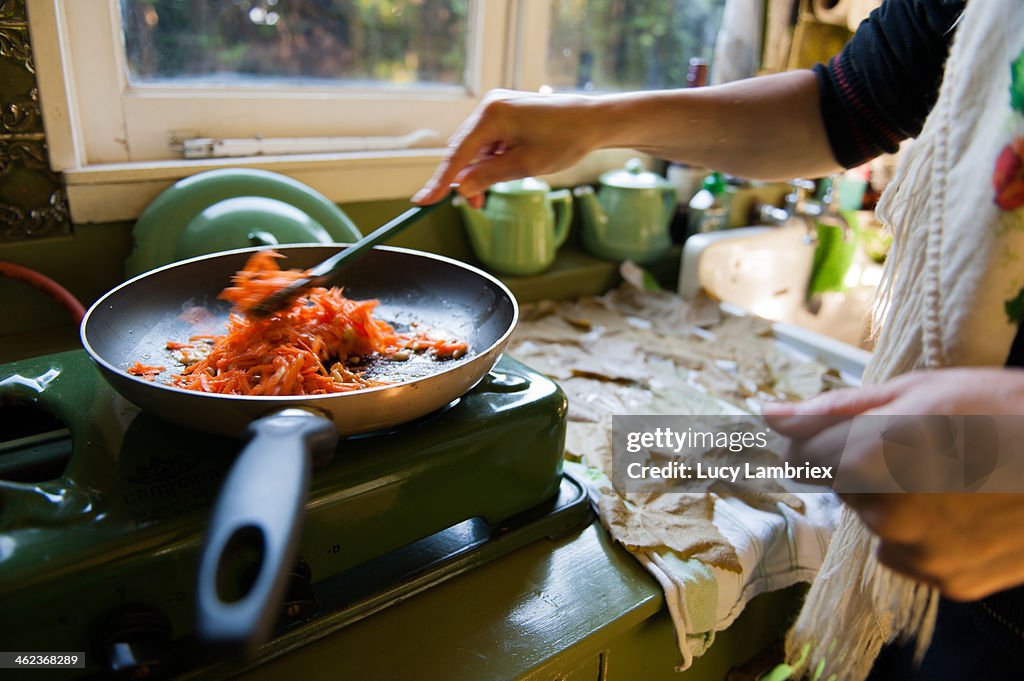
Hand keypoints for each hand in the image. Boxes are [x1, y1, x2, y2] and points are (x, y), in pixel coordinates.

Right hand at [412, 89, 601, 207]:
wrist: (594, 120)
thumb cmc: (565, 140)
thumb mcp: (525, 166)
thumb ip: (488, 177)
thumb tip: (460, 188)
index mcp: (491, 115)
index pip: (457, 155)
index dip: (439, 182)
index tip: (422, 201)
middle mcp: (489, 106)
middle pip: (463, 151)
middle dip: (467, 180)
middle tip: (477, 205)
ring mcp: (498, 107)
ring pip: (476, 149)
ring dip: (482, 171)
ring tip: (502, 185)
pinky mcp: (506, 112)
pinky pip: (489, 142)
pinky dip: (493, 160)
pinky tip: (510, 168)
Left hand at [762, 368, 1023, 599]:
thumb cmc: (1001, 410)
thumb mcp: (915, 390)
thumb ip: (832, 411)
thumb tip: (768, 418)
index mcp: (868, 457)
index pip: (803, 456)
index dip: (832, 437)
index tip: (860, 430)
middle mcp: (885, 513)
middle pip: (843, 489)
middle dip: (869, 466)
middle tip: (928, 446)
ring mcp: (918, 554)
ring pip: (877, 522)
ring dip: (898, 501)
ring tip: (956, 476)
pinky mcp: (945, 582)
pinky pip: (909, 553)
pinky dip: (927, 534)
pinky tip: (967, 510)